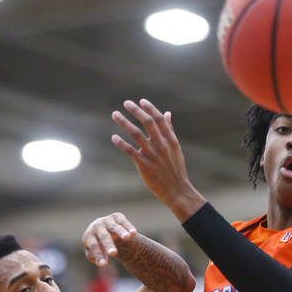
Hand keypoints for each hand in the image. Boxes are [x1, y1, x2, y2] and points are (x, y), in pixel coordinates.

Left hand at [82, 212, 136, 266]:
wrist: (102, 227)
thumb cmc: (98, 244)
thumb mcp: (96, 251)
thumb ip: (97, 258)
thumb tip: (101, 263)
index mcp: (88, 236)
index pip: (94, 246)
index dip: (98, 255)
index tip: (104, 264)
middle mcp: (97, 226)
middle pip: (103, 236)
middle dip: (108, 245)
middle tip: (113, 254)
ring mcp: (107, 221)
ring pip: (114, 227)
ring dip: (121, 232)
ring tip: (126, 238)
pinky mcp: (116, 216)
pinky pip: (123, 222)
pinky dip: (128, 227)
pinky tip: (134, 233)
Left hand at [111, 99, 204, 219]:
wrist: (177, 190)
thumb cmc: (175, 170)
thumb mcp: (176, 148)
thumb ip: (170, 130)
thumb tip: (167, 113)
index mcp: (171, 140)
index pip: (160, 120)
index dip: (150, 109)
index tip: (141, 101)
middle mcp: (162, 145)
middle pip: (148, 123)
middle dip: (136, 111)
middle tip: (126, 103)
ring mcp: (153, 155)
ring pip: (136, 134)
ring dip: (124, 123)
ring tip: (115, 114)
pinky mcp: (144, 165)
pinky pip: (131, 151)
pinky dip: (121, 143)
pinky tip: (114, 137)